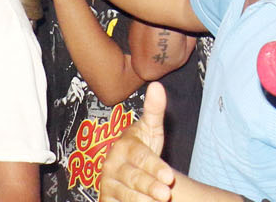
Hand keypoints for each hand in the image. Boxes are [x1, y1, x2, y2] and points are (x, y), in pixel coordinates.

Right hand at [99, 81, 175, 201]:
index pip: (140, 158)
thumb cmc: (143, 148)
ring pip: (126, 195)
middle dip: (149, 186)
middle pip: (133, 178)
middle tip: (165, 194)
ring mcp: (108, 184)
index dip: (154, 167)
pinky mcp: (106, 200)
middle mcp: (112, 166)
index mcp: (123, 146)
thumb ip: (154, 110)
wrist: (131, 169)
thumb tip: (156, 85)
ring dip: (141, 200)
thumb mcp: (151, 129)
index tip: (169, 177)